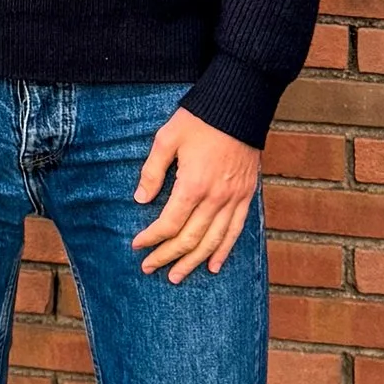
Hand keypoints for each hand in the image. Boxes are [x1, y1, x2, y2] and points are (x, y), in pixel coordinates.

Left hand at [132, 106, 258, 282]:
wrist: (238, 106)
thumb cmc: (199, 119)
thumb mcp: (167, 138)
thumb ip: (152, 171)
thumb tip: (140, 200)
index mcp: (192, 185)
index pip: (169, 224)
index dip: (152, 239)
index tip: (137, 246)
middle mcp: (215, 199)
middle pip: (189, 239)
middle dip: (167, 256)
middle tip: (150, 269)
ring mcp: (233, 200)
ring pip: (213, 242)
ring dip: (193, 262)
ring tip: (177, 276)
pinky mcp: (247, 196)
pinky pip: (236, 231)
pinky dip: (224, 251)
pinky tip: (213, 265)